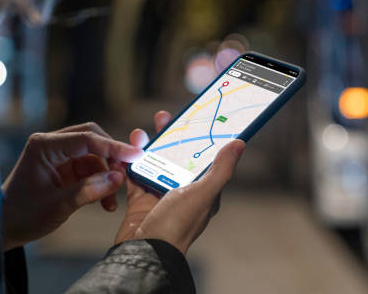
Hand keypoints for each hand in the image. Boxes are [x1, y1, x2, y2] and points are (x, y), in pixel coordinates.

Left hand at [1, 122, 141, 250]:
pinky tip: (105, 202)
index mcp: (45, 146)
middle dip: (112, 157)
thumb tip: (118, 178)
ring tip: (112, 201)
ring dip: (107, 175)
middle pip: (93, 139)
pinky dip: (99, 182)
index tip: (136, 155)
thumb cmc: (23, 215)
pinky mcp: (63, 167)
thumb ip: (89, 190)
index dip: (113, 147)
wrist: (4, 228)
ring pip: (94, 155)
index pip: (86, 138)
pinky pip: (89, 168)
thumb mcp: (58, 206)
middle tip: (126, 176)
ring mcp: (58, 155)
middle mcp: (51, 145)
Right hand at [114, 111, 245, 253]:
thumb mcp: (203, 194)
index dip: (199, 138)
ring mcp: (160, 195)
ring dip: (148, 147)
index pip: (204, 158)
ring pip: (155, 163)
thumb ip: (221, 169)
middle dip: (170, 137)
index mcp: (202, 191)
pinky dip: (131, 163)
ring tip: (141, 133)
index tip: (194, 119)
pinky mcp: (140, 200)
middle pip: (177, 157)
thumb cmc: (177, 225)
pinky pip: (135, 176)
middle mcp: (182, 192)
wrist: (143, 251)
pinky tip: (127, 150)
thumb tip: (239, 144)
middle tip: (164, 117)